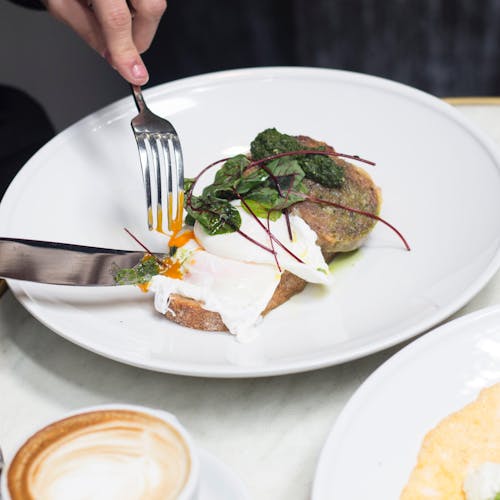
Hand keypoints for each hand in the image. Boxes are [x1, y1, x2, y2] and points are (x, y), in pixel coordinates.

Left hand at [41, 0, 166, 84]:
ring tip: (113, 16)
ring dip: (139, 21)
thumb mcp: (60, 2)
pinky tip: (118, 6)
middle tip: (124, 47)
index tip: (134, 74)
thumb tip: (112, 56)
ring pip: (154, 4)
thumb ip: (87, 30)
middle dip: (141, 37)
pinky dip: (138, 9)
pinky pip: (149, 0)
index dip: (126, 51)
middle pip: (151, 8)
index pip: (117, 18)